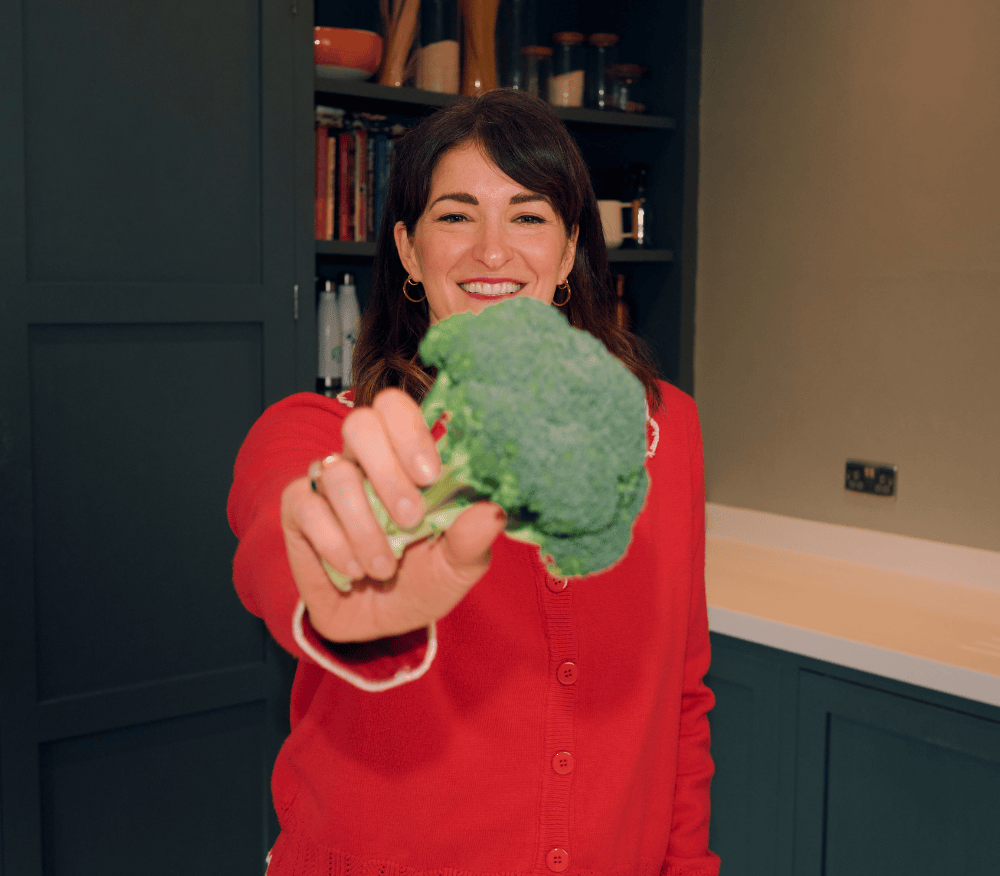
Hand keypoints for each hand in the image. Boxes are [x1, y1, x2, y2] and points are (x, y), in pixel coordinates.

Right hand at [279, 388, 505, 641]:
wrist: (379, 623)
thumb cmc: (421, 581)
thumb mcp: (456, 566)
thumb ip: (471, 538)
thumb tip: (494, 512)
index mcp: (406, 458)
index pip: (396, 408)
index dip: (410, 432)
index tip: (430, 476)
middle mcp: (364, 460)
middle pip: (360, 423)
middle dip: (387, 472)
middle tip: (410, 519)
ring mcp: (328, 481)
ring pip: (336, 473)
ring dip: (365, 527)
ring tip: (384, 566)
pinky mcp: (299, 508)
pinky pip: (308, 507)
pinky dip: (335, 544)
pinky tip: (354, 569)